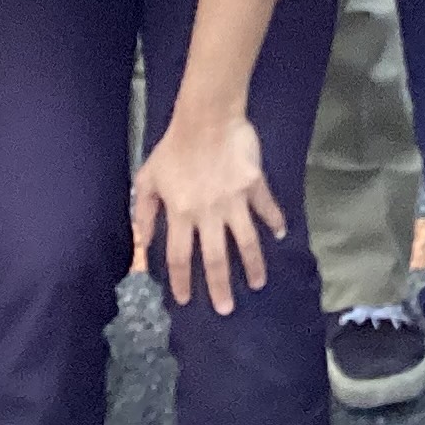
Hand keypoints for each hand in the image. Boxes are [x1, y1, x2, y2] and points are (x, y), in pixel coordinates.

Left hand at [131, 112, 285, 314]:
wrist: (207, 117)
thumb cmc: (174, 146)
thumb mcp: (148, 178)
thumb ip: (145, 213)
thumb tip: (143, 243)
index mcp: (181, 214)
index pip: (181, 257)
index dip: (182, 281)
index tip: (185, 300)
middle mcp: (209, 214)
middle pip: (216, 258)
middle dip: (220, 286)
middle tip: (226, 308)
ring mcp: (235, 200)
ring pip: (246, 241)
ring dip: (253, 264)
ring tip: (258, 283)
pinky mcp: (254, 185)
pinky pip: (266, 207)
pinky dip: (275, 220)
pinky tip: (281, 233)